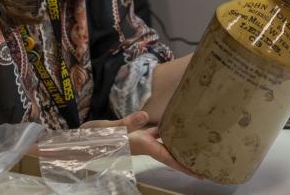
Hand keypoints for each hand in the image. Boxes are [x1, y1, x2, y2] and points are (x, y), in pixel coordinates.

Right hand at [81, 111, 199, 177]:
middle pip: (171, 153)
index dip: (184, 166)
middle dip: (187, 158)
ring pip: (165, 142)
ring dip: (179, 144)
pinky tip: (176, 123)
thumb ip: (127, 122)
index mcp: (142, 146)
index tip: (200, 173)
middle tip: (207, 160)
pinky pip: (157, 133)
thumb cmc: (95, 137)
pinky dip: (167, 130)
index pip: (167, 157)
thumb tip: (145, 115)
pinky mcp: (138, 132)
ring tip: (197, 142)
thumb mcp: (110, 129)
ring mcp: (142, 138)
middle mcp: (145, 144)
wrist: (83, 140)